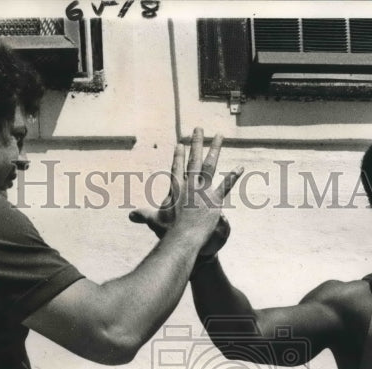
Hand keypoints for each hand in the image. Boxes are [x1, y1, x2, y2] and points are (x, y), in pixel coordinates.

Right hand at [129, 128, 239, 253]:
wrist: (182, 237)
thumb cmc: (167, 231)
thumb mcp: (153, 220)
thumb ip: (143, 215)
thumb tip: (130, 216)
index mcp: (175, 188)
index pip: (177, 167)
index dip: (178, 156)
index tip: (180, 144)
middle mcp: (189, 184)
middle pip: (193, 159)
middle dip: (196, 143)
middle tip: (199, 128)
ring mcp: (202, 190)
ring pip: (210, 164)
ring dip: (215, 148)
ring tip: (220, 135)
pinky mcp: (214, 199)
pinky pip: (226, 185)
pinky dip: (233, 176)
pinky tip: (241, 168)